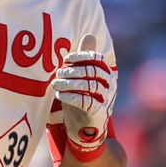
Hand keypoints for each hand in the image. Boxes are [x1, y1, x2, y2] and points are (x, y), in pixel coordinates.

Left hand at [51, 34, 114, 155]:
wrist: (86, 131)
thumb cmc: (82, 100)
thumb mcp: (83, 78)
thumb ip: (85, 59)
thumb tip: (89, 35)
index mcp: (107, 74)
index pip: (97, 59)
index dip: (80, 56)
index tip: (66, 59)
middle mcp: (110, 85)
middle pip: (92, 71)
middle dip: (73, 70)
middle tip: (58, 72)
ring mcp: (107, 99)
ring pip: (88, 86)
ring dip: (69, 83)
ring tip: (55, 84)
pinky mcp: (100, 113)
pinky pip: (85, 101)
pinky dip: (70, 96)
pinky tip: (60, 95)